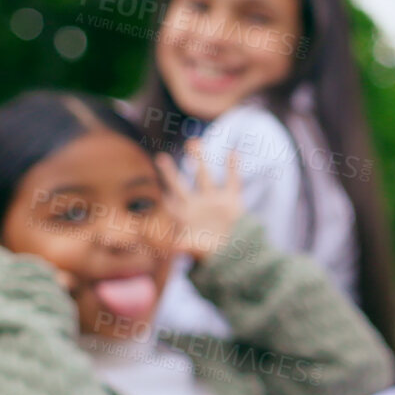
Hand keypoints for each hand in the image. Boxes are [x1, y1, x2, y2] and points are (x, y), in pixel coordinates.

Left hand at [157, 139, 243, 262]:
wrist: (235, 253)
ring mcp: (214, 201)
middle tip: (160, 158)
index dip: (165, 198)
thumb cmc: (211, 254)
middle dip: (170, 173)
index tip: (159, 192)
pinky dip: (233, 167)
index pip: (171, 204)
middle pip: (181, 186)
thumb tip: (174, 248)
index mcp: (185, 218)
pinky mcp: (232, 201)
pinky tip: (233, 152)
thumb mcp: (197, 250)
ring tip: (194, 141)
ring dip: (200, 159)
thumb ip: (186, 247)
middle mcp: (197, 205)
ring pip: (204, 176)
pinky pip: (233, 181)